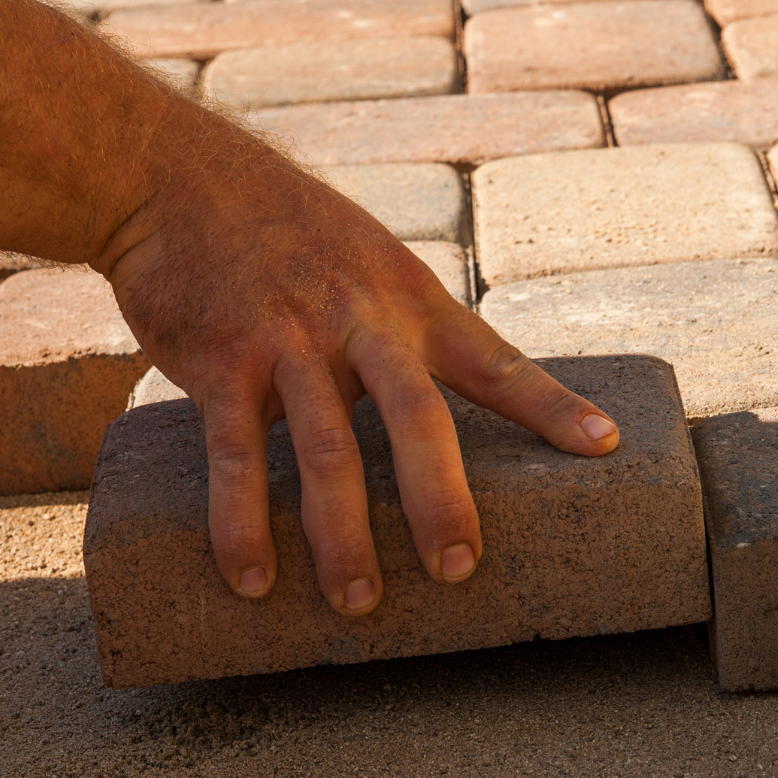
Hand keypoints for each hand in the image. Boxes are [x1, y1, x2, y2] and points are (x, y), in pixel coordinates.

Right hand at [96, 127, 620, 615]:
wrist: (174, 175)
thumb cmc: (281, 228)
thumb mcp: (366, 259)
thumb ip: (403, 328)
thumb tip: (438, 404)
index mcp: (409, 300)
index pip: (495, 360)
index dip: (551, 404)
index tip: (604, 445)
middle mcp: (359, 320)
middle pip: (417, 418)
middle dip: (441, 500)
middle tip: (459, 570)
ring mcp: (289, 341)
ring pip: (328, 451)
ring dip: (342, 536)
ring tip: (359, 602)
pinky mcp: (221, 361)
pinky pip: (236, 455)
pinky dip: (243, 523)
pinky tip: (252, 578)